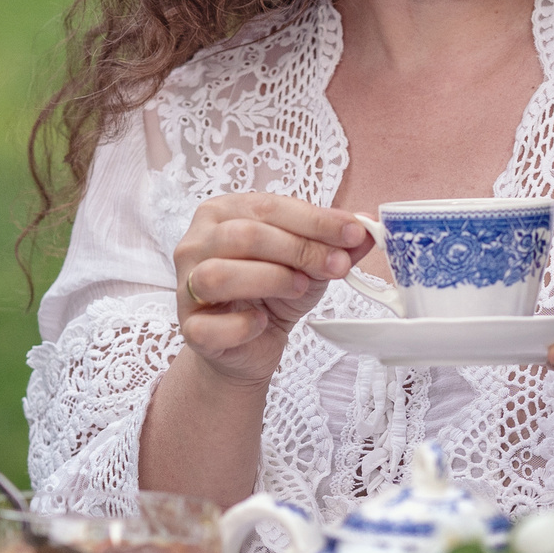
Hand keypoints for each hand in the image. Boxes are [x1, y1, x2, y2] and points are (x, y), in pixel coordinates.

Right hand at [172, 194, 374, 385]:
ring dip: (271, 279)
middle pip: (245, 236)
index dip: (316, 220)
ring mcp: (185, 286)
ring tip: (300, 288)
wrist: (250, 345)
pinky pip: (209, 325)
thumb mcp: (310, 263)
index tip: (354, 233)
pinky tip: (262, 323)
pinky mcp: (189, 328)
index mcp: (222, 213)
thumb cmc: (274, 293)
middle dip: (300, 249)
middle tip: (338, 267)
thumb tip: (368, 228)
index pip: (270, 207)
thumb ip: (335, 244)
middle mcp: (196, 243)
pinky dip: (242, 325)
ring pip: (219, 274)